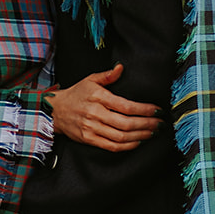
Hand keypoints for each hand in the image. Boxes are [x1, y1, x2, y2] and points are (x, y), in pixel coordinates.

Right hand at [46, 64, 161, 151]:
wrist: (55, 111)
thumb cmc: (76, 94)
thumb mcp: (90, 80)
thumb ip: (107, 76)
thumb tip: (121, 67)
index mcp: (98, 97)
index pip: (126, 106)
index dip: (144, 110)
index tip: (157, 110)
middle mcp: (95, 114)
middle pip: (127, 123)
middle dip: (147, 124)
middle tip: (159, 124)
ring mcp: (92, 128)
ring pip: (121, 137)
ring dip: (140, 136)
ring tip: (152, 133)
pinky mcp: (89, 139)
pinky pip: (112, 146)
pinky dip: (127, 146)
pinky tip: (137, 142)